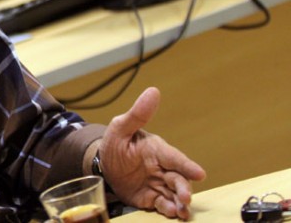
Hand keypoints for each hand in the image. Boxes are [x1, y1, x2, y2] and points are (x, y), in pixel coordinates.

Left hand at [99, 87, 205, 219]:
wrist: (104, 166)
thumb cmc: (115, 143)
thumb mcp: (120, 127)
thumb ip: (138, 114)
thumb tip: (153, 91)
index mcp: (156, 149)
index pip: (174, 157)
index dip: (186, 165)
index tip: (199, 174)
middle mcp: (161, 167)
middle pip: (178, 178)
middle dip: (184, 189)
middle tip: (185, 198)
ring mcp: (157, 183)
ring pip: (174, 194)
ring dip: (180, 203)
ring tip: (180, 211)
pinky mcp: (151, 198)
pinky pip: (162, 205)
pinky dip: (169, 210)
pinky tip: (171, 213)